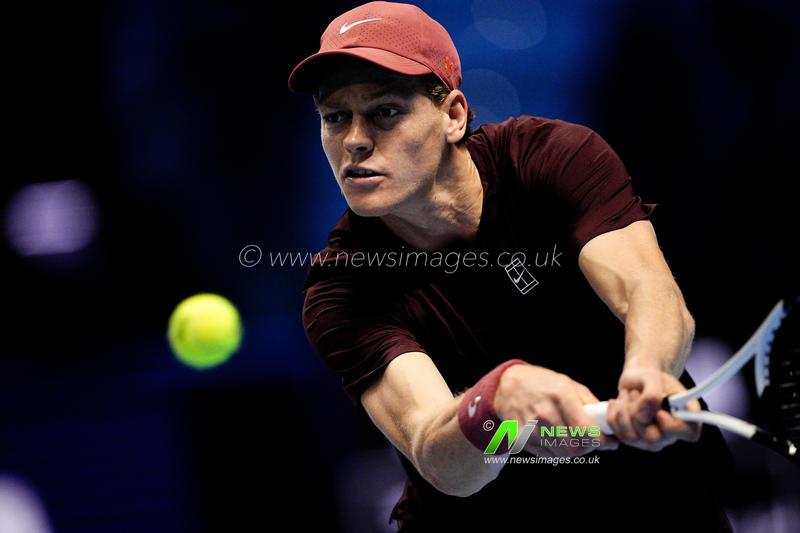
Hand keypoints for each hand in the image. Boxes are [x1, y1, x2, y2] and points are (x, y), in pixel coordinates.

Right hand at [495, 364, 618, 457]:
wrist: (508, 386)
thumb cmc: (543, 383)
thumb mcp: (568, 384)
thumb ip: (589, 404)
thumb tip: (608, 425)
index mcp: (560, 396)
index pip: (587, 431)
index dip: (602, 441)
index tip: (610, 443)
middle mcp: (544, 413)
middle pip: (575, 448)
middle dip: (588, 447)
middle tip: (591, 441)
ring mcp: (530, 428)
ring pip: (562, 455)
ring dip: (573, 451)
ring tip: (572, 439)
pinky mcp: (520, 439)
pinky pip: (547, 456)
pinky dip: (557, 452)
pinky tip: (556, 439)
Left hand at [606, 366, 701, 450]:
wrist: (637, 380)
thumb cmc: (651, 378)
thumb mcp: (652, 377)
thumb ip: (652, 394)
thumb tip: (644, 414)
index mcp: (686, 419)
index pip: (688, 434)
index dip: (670, 423)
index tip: (659, 409)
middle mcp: (670, 435)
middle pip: (652, 438)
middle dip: (637, 412)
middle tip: (635, 393)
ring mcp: (651, 440)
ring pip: (632, 438)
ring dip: (624, 411)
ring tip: (627, 394)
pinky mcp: (634, 440)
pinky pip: (618, 433)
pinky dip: (614, 414)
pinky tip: (618, 402)